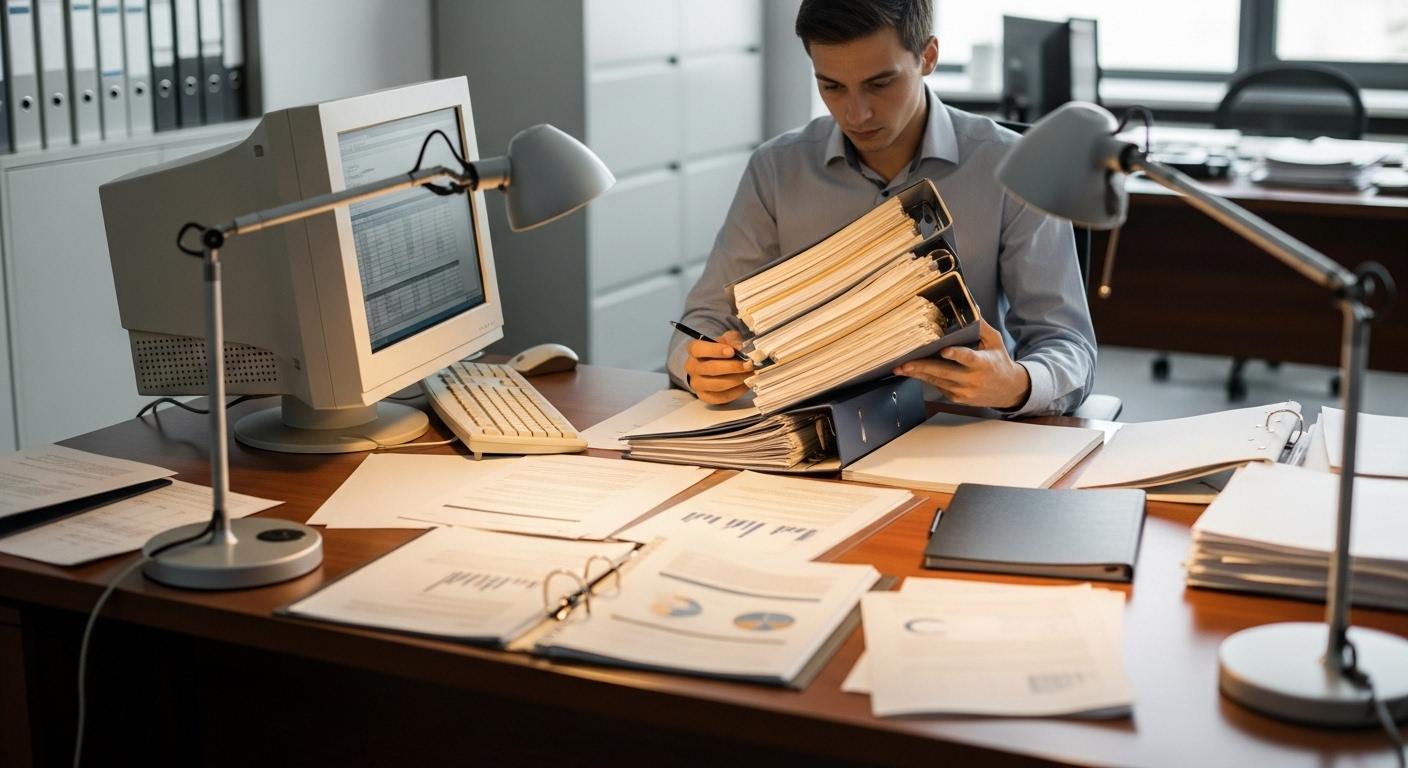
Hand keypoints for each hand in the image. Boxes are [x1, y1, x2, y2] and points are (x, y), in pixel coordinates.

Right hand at [684, 330, 752, 404]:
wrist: (714, 366)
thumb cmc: (721, 351)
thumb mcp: (727, 340)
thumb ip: (732, 341)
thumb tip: (740, 347)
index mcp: (694, 349)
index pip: (698, 349)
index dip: (715, 350)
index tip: (731, 351)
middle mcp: (692, 367)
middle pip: (710, 368)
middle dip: (732, 367)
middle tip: (749, 365)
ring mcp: (697, 384)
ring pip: (717, 385)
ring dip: (736, 380)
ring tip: (750, 374)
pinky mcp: (705, 397)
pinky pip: (721, 397)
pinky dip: (736, 392)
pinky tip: (745, 384)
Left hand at [893, 319, 1030, 408]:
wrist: (1007, 391)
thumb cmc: (999, 362)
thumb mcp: (995, 342)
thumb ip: (981, 326)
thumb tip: (970, 307)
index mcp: (983, 363)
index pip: (968, 358)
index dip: (956, 355)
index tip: (944, 351)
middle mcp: (972, 380)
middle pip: (944, 373)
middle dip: (922, 367)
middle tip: (904, 363)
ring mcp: (963, 391)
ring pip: (936, 381)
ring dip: (917, 374)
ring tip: (899, 368)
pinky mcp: (956, 398)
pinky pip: (937, 386)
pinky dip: (925, 378)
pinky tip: (912, 371)